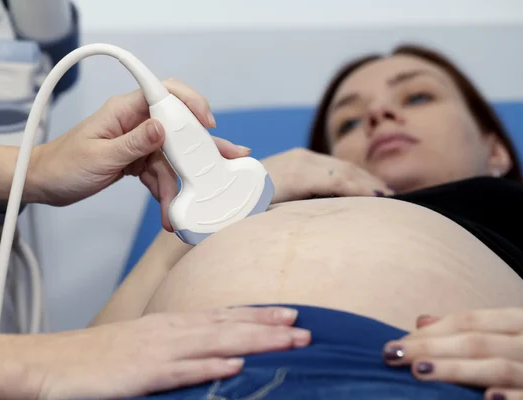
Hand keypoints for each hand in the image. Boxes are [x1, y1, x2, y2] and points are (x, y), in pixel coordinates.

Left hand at [29, 78, 250, 230]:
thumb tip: (163, 128)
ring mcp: (138, 143)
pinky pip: (159, 174)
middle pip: (178, 129)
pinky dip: (165, 192)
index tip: (208, 124)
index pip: (164, 93)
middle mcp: (135, 123)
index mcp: (124, 111)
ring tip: (184, 209)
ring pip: (171, 159)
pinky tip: (170, 210)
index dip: (190, 102)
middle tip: (230, 162)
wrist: (44, 184)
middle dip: (202, 149)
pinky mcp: (137, 160)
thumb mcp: (99, 156)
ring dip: (179, 184)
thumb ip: (133, 143)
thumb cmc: (63, 166)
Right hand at [32, 306, 310, 398]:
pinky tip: (235, 364)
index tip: (288, 314)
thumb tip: (208, 351)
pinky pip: (180, 370)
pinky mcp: (140, 374)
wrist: (47, 363)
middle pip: (227, 324)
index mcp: (168, 325)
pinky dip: (210, 365)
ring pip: (215, 342)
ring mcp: (155, 351)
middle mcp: (168, 331)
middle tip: (305, 326)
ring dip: (254, 339)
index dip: (257, 315)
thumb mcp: (140, 347)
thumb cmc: (94, 358)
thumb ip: (173, 348)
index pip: (221, 315)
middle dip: (269, 326)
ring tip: (288, 340)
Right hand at [260, 148, 392, 203]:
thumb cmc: (248, 202)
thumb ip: (299, 198)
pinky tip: (375, 197)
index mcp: (299, 162)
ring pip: (345, 172)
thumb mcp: (278, 198)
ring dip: (370, 184)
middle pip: (347, 168)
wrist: (221, 195)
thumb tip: (321, 212)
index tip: (382, 193)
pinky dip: (358, 187)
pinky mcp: (298, 174)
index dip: (362, 180)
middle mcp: (303, 158)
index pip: (339, 169)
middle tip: (394, 196)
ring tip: (390, 197)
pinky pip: (337, 180)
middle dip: (371, 181)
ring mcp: (301, 163)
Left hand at [383, 308, 522, 398]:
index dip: (431, 332)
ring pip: (497, 366)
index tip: (395, 343)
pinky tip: (487, 399)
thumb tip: (422, 321)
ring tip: (420, 372)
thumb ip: (470, 329)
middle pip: (475, 341)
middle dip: (430, 348)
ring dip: (456, 370)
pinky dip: (511, 397)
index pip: (469, 320)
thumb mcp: (508, 333)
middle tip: (392, 356)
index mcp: (521, 321)